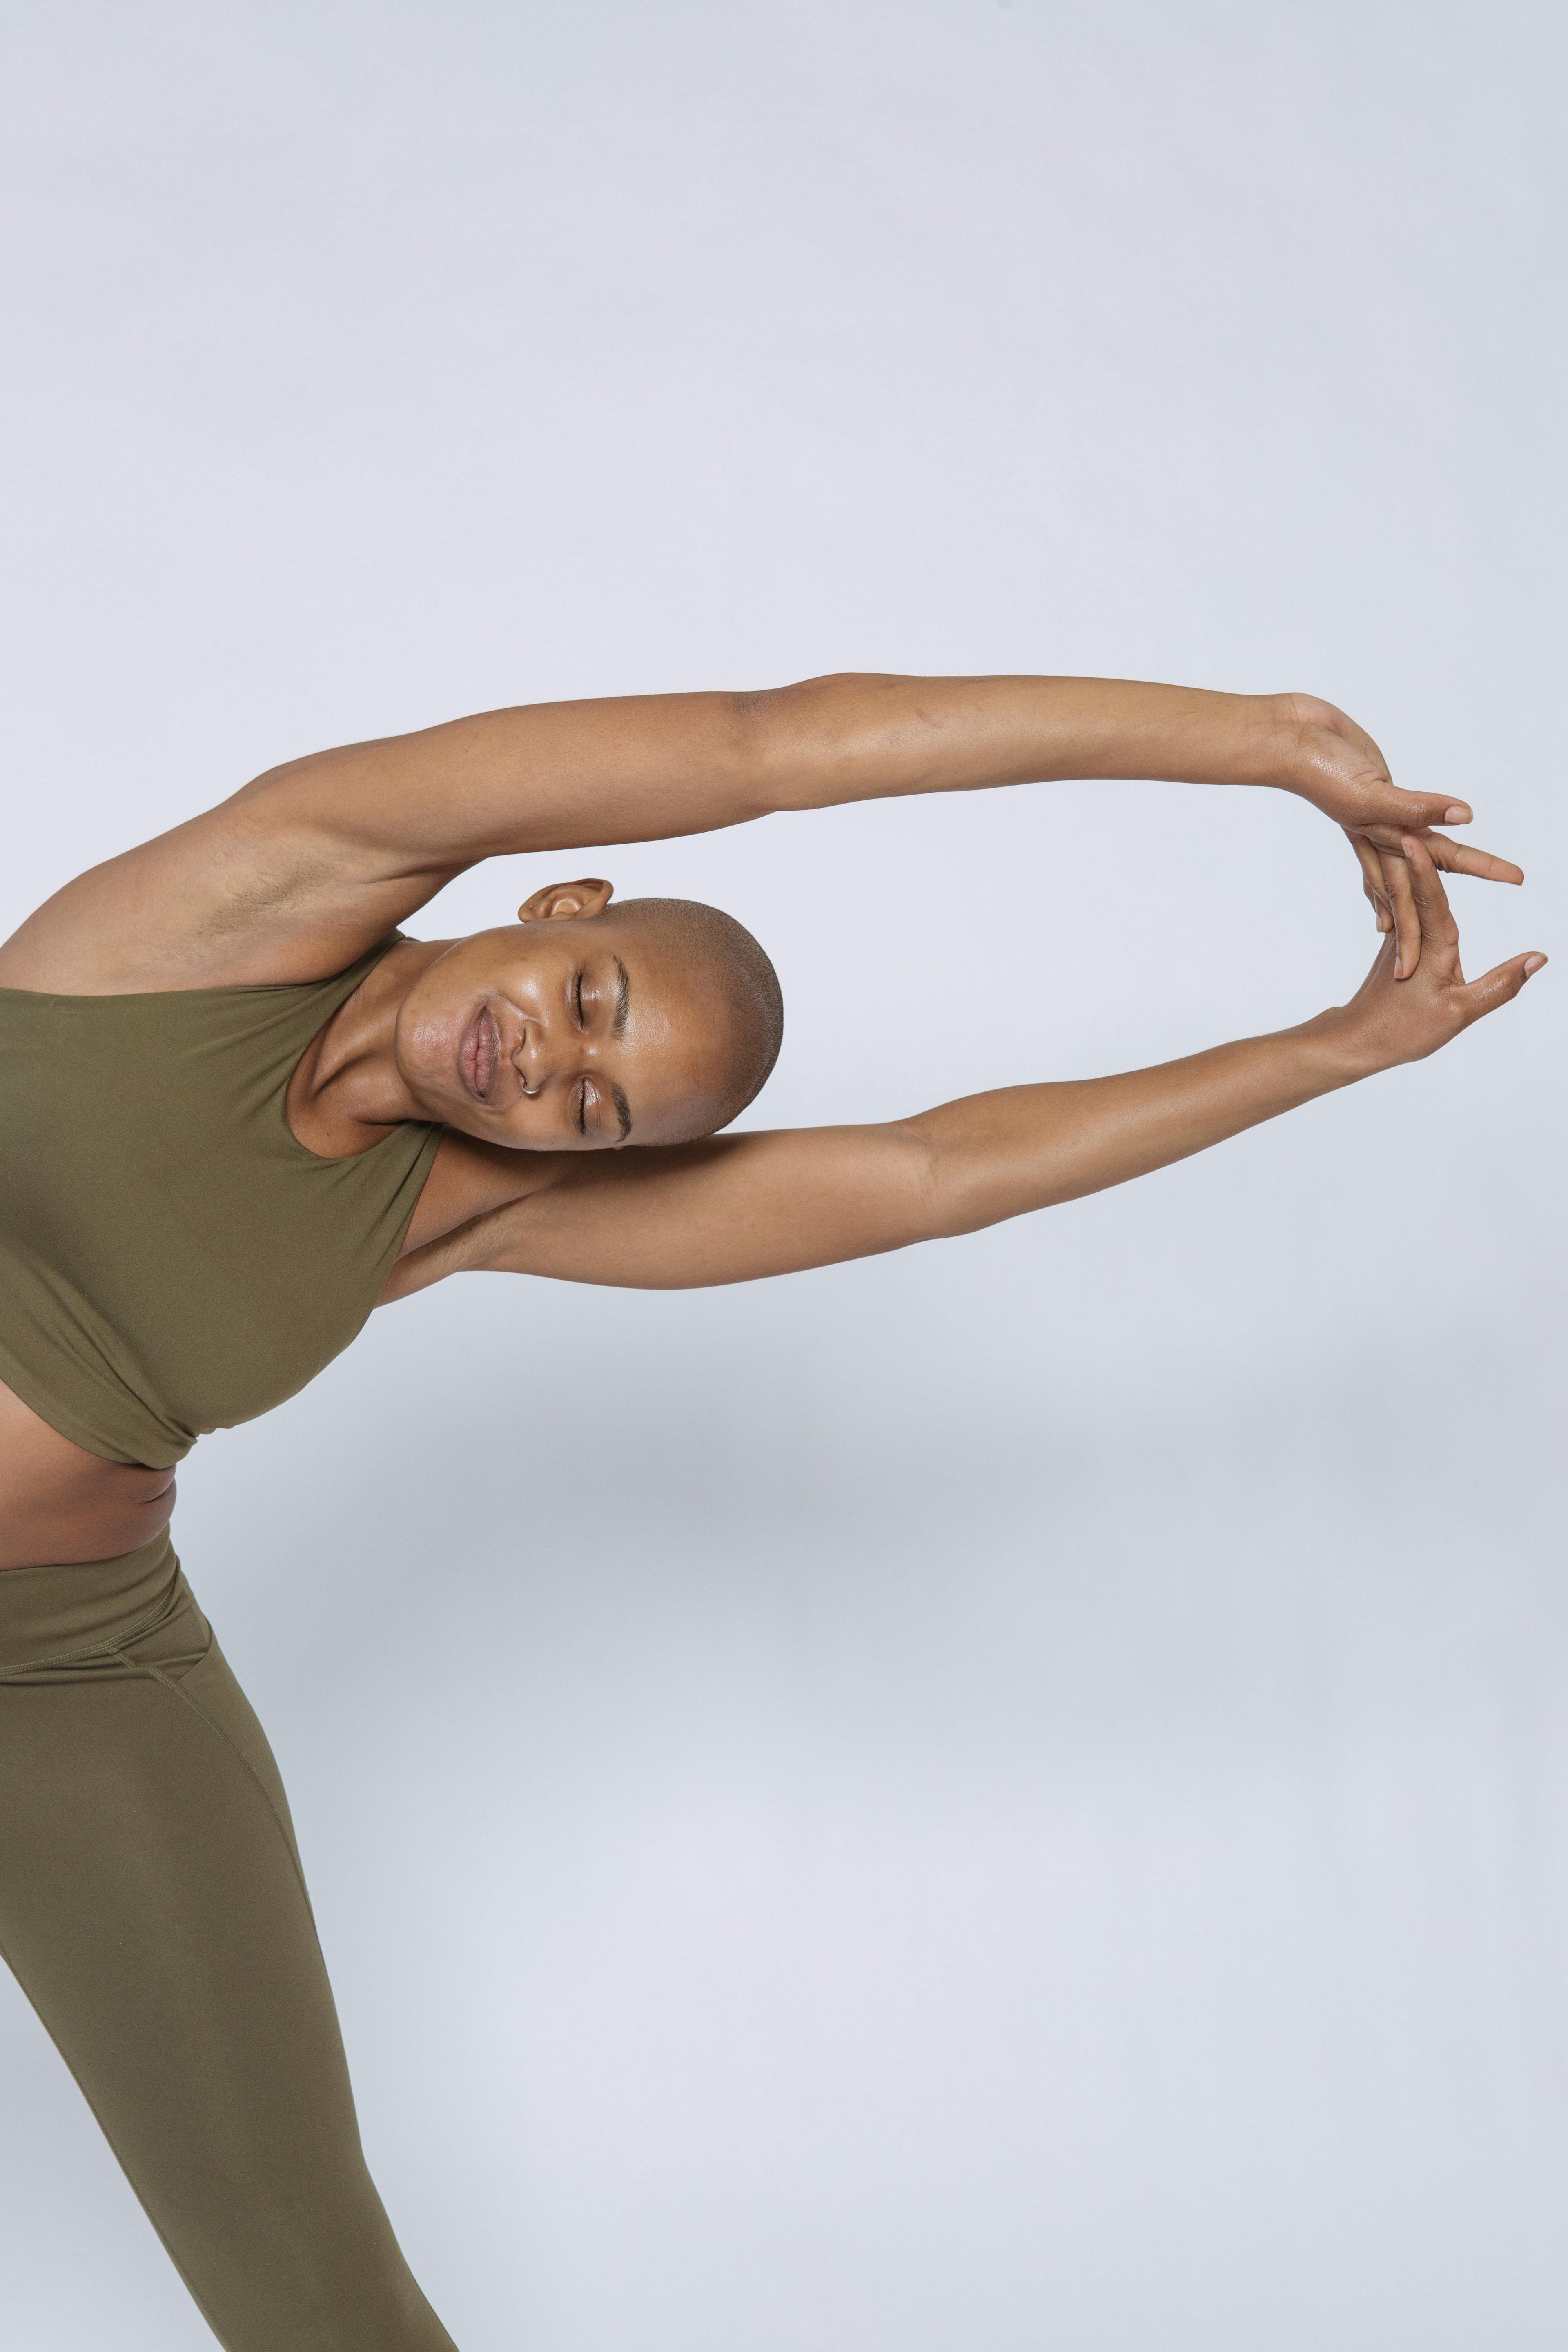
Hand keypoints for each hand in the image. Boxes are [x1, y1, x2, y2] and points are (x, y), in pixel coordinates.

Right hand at [1274, 692, 1523, 976]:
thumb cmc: (1319, 768)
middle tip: (1441, 962)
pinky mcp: (1374, 794)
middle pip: (1416, 884)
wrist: (1289, 739)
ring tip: (1407, 922)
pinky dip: (1392, 847)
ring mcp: (1375, 820)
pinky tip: (1395, 854)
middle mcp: (1381, 837)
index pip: (1407, 896)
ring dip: (1412, 888)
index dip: (1412, 934)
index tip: (1408, 970)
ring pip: (1406, 859)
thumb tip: (1464, 817)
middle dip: (1426, 923)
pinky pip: (1390, 828)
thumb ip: (1416, 806)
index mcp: (1381, 843)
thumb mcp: (1369, 795)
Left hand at [1321, 835, 1543, 1072]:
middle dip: (1425, 848)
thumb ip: (1502, 984)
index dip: (1424, 865)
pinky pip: (1405, 906)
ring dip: (1416, 861)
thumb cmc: (1405, 1033)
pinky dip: (1411, 884)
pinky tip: (1409, 868)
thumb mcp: (1460, 1014)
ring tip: (1413, 824)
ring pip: (1411, 893)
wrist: (1356, 1042)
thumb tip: (1539, 958)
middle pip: (1424, 885)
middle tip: (1416, 809)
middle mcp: (1413, 934)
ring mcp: (1401, 937)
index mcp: (1431, 945)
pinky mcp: (1396, 944)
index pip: (1430, 897)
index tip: (1414, 831)